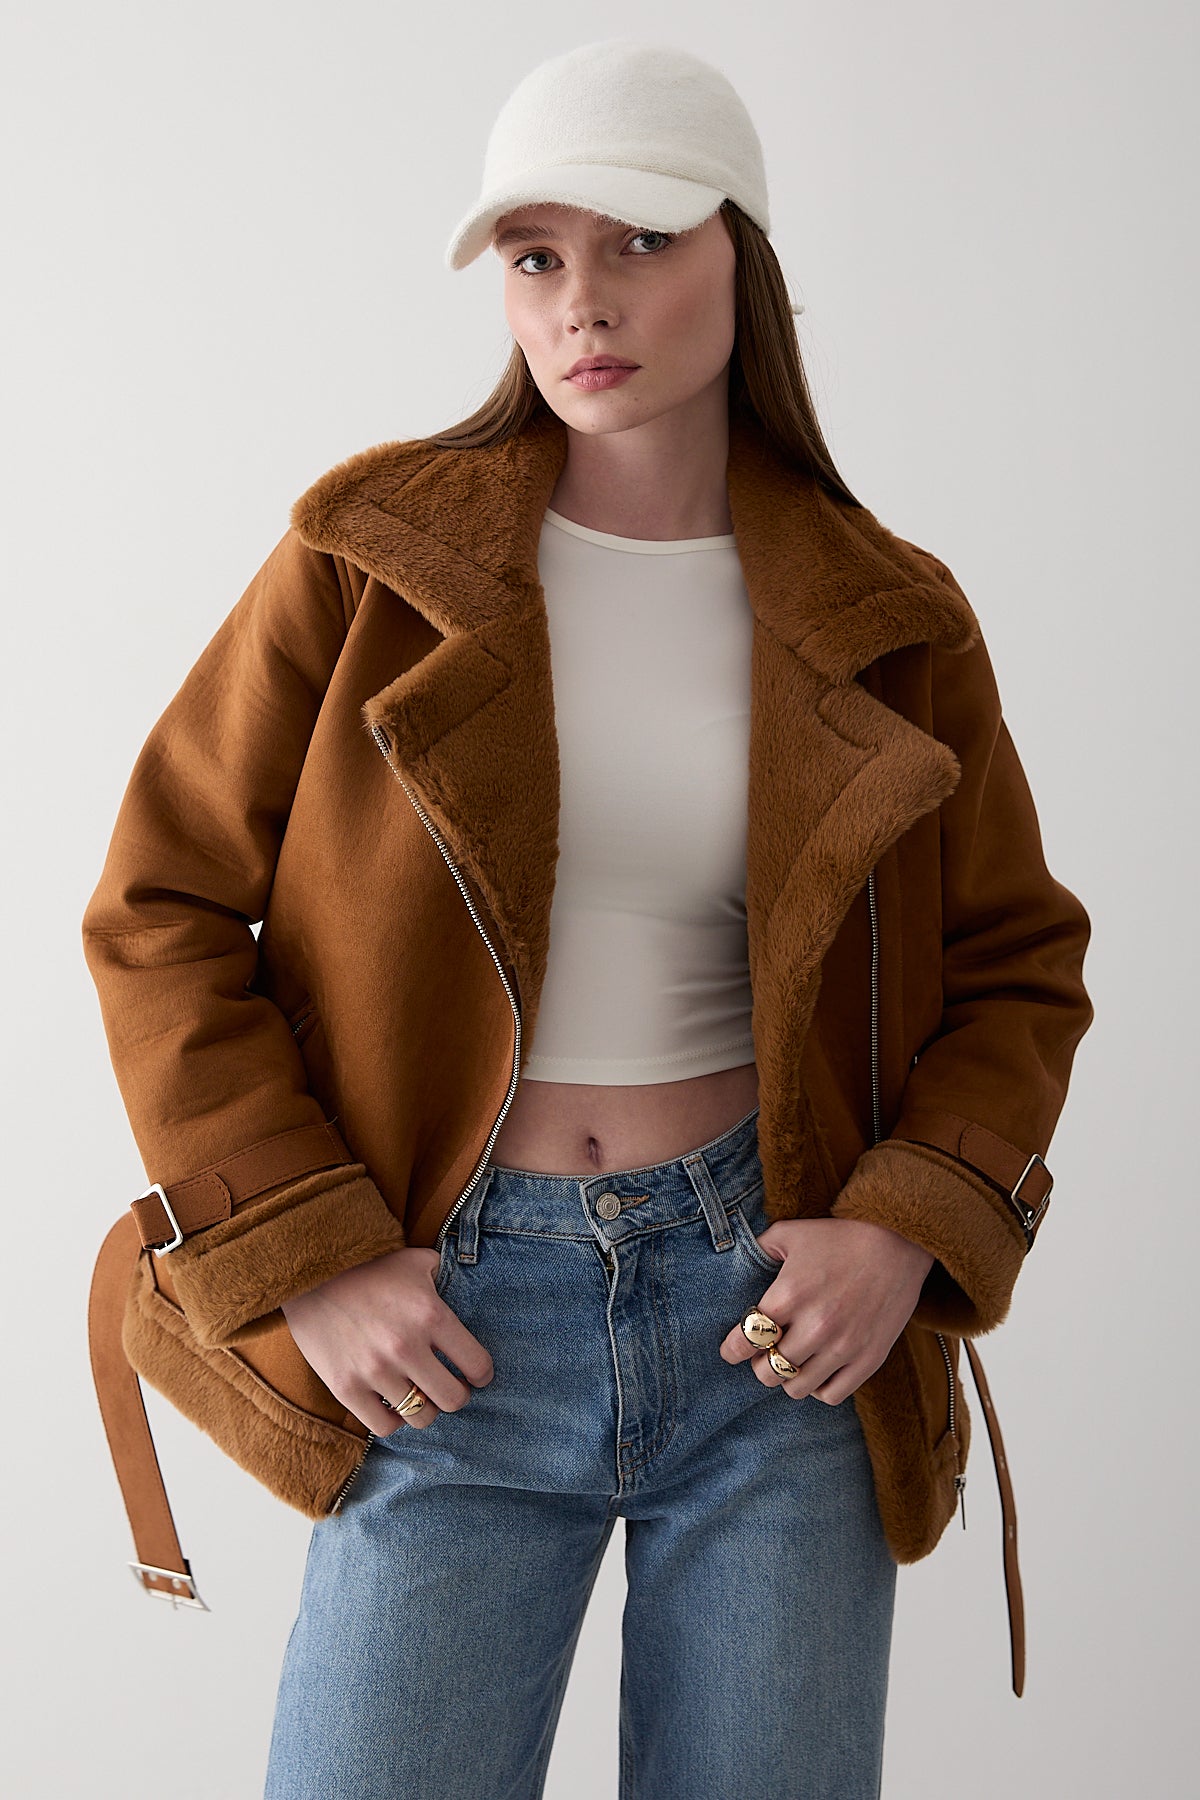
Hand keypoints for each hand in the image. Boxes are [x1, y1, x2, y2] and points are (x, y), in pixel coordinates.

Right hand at [281, 1246, 493, 1433]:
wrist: (310, 1275)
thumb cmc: (368, 1267)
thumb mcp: (414, 1260)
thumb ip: (442, 1274)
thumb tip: (458, 1283)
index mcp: (431, 1315)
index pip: (477, 1364)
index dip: (482, 1375)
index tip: (477, 1376)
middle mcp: (406, 1346)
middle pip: (454, 1400)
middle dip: (457, 1395)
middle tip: (449, 1387)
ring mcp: (375, 1371)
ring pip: (421, 1416)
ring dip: (425, 1407)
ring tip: (420, 1394)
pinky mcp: (346, 1388)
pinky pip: (385, 1426)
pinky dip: (394, 1419)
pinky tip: (393, 1403)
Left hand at [719, 1216, 934, 1404]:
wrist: (899, 1242)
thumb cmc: (840, 1236)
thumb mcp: (791, 1233)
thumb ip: (758, 1249)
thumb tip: (734, 1264)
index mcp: (790, 1295)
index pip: (746, 1339)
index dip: (732, 1349)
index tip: (730, 1350)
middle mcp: (815, 1326)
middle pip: (767, 1370)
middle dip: (758, 1363)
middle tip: (763, 1353)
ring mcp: (844, 1346)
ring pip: (797, 1387)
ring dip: (787, 1377)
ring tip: (790, 1361)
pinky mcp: (869, 1359)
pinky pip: (832, 1395)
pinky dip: (818, 1388)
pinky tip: (817, 1369)